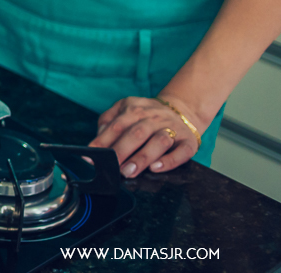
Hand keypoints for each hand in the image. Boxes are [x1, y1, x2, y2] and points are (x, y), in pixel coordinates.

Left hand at [89, 94, 204, 177]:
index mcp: (135, 109)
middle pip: (136, 133)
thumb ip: (109, 120)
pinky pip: (182, 152)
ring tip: (128, 172)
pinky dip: (169, 161)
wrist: (182, 109)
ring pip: (159, 141)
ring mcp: (173, 129)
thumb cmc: (147, 115)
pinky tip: (156, 168)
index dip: (103, 141)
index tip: (91, 155)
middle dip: (122, 151)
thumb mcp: (126, 108)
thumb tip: (98, 137)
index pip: (116, 125)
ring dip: (142, 157)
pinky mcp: (189, 141)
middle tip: (111, 167)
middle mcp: (154, 117)